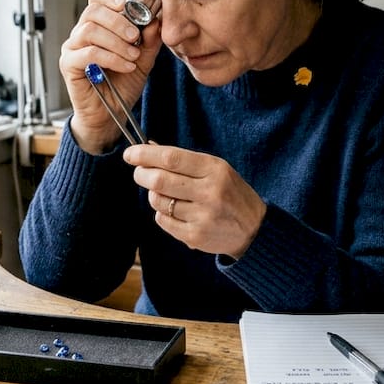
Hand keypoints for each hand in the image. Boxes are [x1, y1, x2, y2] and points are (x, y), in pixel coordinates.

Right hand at [60, 0, 161, 152]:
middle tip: (136, 37)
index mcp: (98, 26)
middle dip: (119, 22)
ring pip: (90, 30)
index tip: (129, 7)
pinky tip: (125, 66)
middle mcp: (81, 33)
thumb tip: (155, 20)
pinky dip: (110, 58)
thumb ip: (149, 40)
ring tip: (132, 56)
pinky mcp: (68, 65)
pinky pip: (87, 53)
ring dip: (116, 42)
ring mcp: (72, 48)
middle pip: (93, 11)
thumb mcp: (143, 60)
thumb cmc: (122, 85)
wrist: (110, 115)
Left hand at [124, 143, 266, 258]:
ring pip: (159, 202)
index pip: (171, 158)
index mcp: (214, 169)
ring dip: (153, 195)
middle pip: (159, 180)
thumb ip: (185, 161)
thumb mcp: (216, 169)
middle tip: (139, 173)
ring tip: (164, 194)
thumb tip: (148, 148)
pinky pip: (163, 220)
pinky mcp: (195, 235)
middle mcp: (209, 192)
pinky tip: (175, 211)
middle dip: (142, 175)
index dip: (145, 155)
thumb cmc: (230, 193)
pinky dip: (162, 213)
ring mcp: (202, 216)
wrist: (253, 228)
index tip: (130, 154)